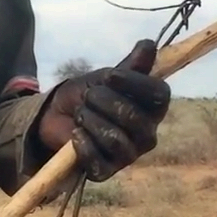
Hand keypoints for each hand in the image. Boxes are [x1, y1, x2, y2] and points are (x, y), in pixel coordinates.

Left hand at [36, 40, 170, 181]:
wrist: (58, 115)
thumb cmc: (89, 94)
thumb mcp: (106, 76)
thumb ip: (130, 66)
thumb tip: (149, 45)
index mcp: (154, 108)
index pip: (158, 95)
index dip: (135, 84)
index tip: (109, 76)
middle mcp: (147, 134)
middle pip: (133, 118)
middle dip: (103, 102)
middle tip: (88, 96)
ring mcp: (128, 155)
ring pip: (115, 140)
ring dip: (90, 121)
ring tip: (80, 114)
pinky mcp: (107, 171)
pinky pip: (99, 162)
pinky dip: (83, 145)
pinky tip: (75, 134)